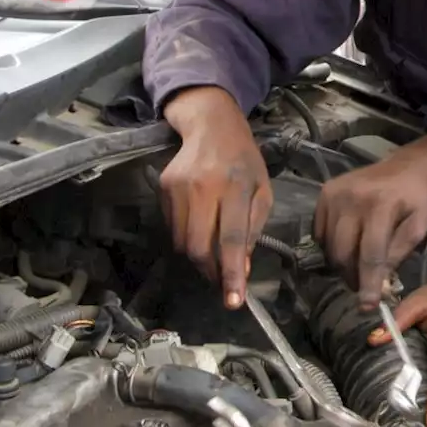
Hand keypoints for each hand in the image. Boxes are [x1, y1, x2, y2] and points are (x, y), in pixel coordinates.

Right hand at [160, 86, 272, 308]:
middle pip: (200, 247)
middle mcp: (204, 188)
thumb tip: (241, 268)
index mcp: (236, 187)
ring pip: (183, 243)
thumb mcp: (263, 191)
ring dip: (199, 258)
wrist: (211, 126)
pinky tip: (200, 226)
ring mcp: (179, 188)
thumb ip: (253, 230)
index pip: (231, 238)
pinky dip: (187, 237)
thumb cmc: (245, 161)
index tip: (234, 301)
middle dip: (212, 271)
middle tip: (224, 280)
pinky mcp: (163, 188)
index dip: (232, 273)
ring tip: (214, 253)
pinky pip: (173, 228)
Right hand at [314, 153, 426, 307]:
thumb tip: (379, 284)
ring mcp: (334, 193)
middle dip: (353, 276)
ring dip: (342, 264)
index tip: (368, 305)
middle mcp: (352, 196)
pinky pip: (320, 233)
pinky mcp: (324, 193)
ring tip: (358, 268)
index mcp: (382, 203)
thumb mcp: (419, 227)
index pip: (370, 253)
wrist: (409, 167)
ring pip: (329, 246)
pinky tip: (348, 246)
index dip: (368, 283)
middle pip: (344, 252)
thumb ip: (398, 254)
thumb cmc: (418, 200)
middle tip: (365, 287)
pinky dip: (332, 247)